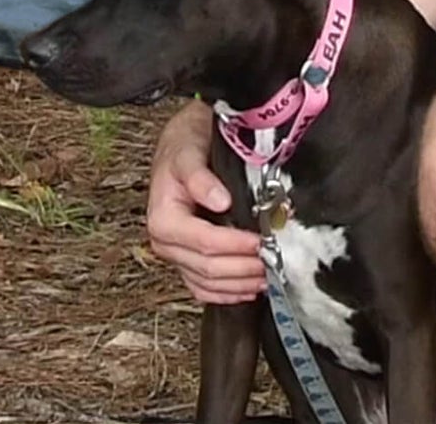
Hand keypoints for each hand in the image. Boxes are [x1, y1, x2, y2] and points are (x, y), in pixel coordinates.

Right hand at [146, 100, 264, 304]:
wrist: (180, 143)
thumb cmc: (184, 145)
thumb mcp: (189, 152)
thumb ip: (201, 177)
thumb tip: (220, 200)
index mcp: (163, 218)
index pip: (205, 242)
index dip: (235, 245)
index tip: (261, 241)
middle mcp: (165, 242)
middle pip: (207, 268)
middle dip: (242, 268)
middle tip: (272, 261)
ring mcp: (175, 254)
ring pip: (207, 284)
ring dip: (239, 284)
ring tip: (267, 277)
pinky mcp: (185, 260)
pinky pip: (203, 287)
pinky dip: (226, 292)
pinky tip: (247, 289)